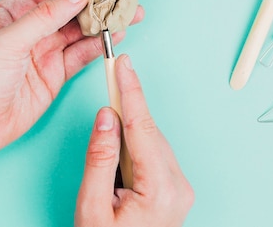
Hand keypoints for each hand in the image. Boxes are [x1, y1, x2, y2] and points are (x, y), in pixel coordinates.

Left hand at [0, 0, 143, 158]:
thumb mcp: (10, 40)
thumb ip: (45, 16)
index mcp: (14, 11)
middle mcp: (31, 27)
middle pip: (71, 5)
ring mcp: (45, 50)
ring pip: (81, 29)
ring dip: (105, 21)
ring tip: (132, 11)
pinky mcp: (55, 73)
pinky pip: (82, 54)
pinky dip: (100, 45)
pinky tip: (117, 36)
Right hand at [75, 55, 193, 226]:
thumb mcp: (92, 206)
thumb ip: (100, 158)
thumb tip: (107, 116)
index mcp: (160, 190)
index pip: (143, 128)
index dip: (132, 92)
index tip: (125, 65)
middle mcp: (178, 186)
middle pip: (149, 132)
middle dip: (127, 108)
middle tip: (112, 76)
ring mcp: (180, 189)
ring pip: (152, 141)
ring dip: (129, 129)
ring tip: (108, 127)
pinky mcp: (175, 190)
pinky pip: (154, 154)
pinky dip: (135, 144)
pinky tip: (119, 148)